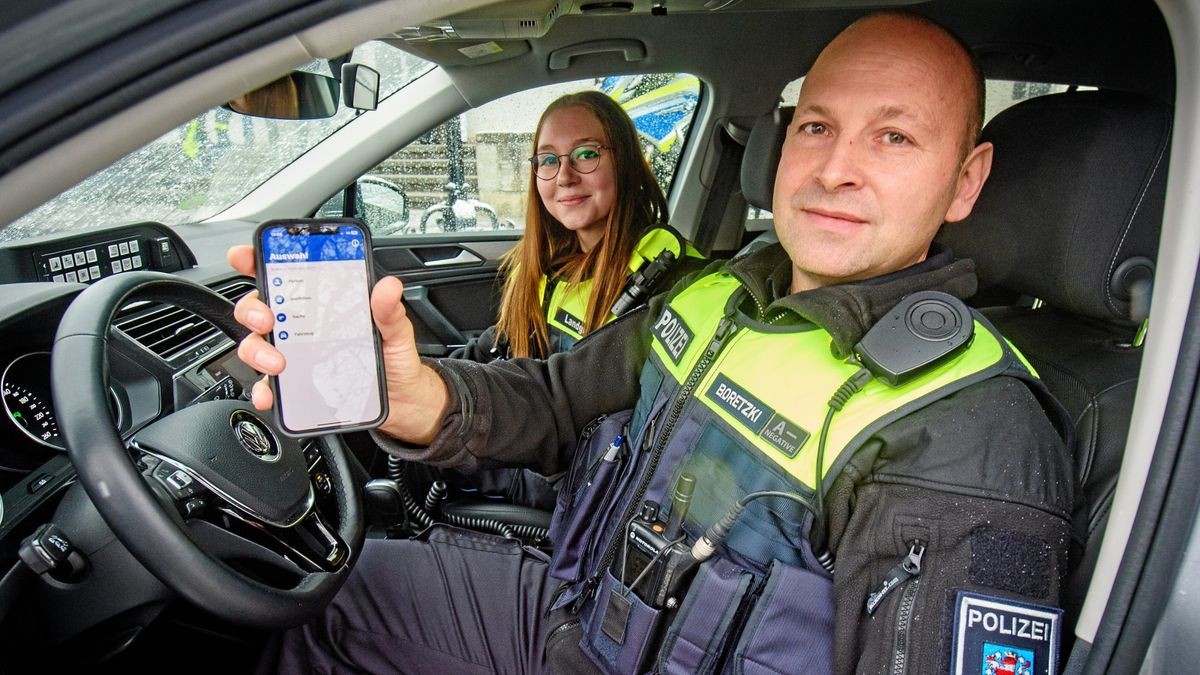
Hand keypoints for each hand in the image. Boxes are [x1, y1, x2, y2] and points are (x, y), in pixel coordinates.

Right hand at [226, 244, 447, 443]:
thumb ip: (389, 311)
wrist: (403, 401)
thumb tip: (388, 287)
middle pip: (260, 309)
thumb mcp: (396, 332)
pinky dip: (263, 390)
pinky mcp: (296, 384)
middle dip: (252, 310)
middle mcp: (304, 327)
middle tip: (267, 319)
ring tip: (278, 363)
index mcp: (325, 305)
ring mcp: (296, 356)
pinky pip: (269, 385)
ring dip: (257, 350)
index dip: (259, 261)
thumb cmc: (394, 360)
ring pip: (257, 345)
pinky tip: (271, 394)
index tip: (246, 257)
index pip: (287, 276)